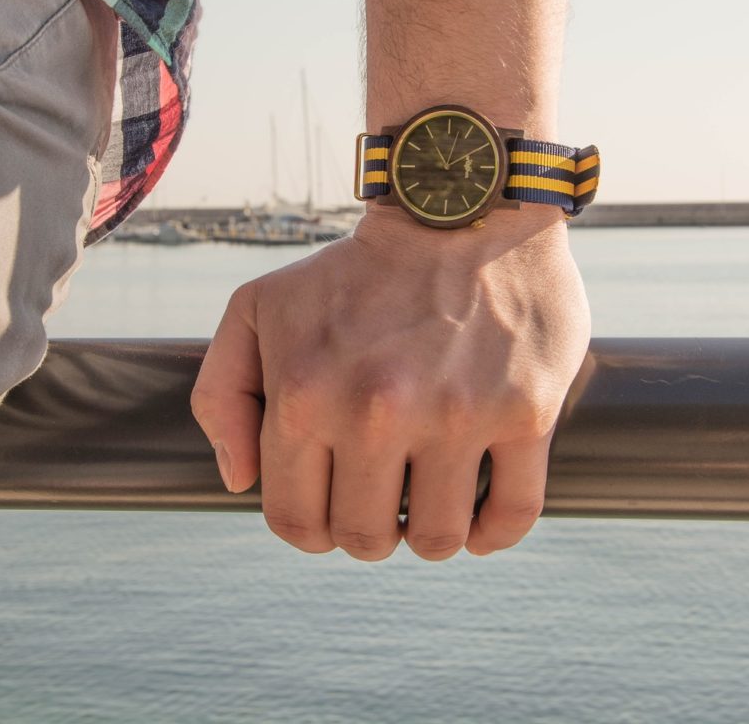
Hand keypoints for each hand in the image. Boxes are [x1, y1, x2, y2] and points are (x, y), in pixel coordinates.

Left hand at [191, 206, 590, 560]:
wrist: (457, 209)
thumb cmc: (353, 272)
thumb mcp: (257, 308)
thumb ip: (222, 394)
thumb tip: (240, 481)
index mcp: (304, 396)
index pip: (295, 520)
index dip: (310, 526)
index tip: (332, 504)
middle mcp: (377, 413)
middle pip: (366, 537)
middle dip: (369, 528)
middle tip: (383, 496)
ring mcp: (457, 415)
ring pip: (439, 539)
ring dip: (430, 533)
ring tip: (430, 497)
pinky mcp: (526, 411)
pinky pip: (514, 514)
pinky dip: (494, 533)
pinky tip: (480, 515)